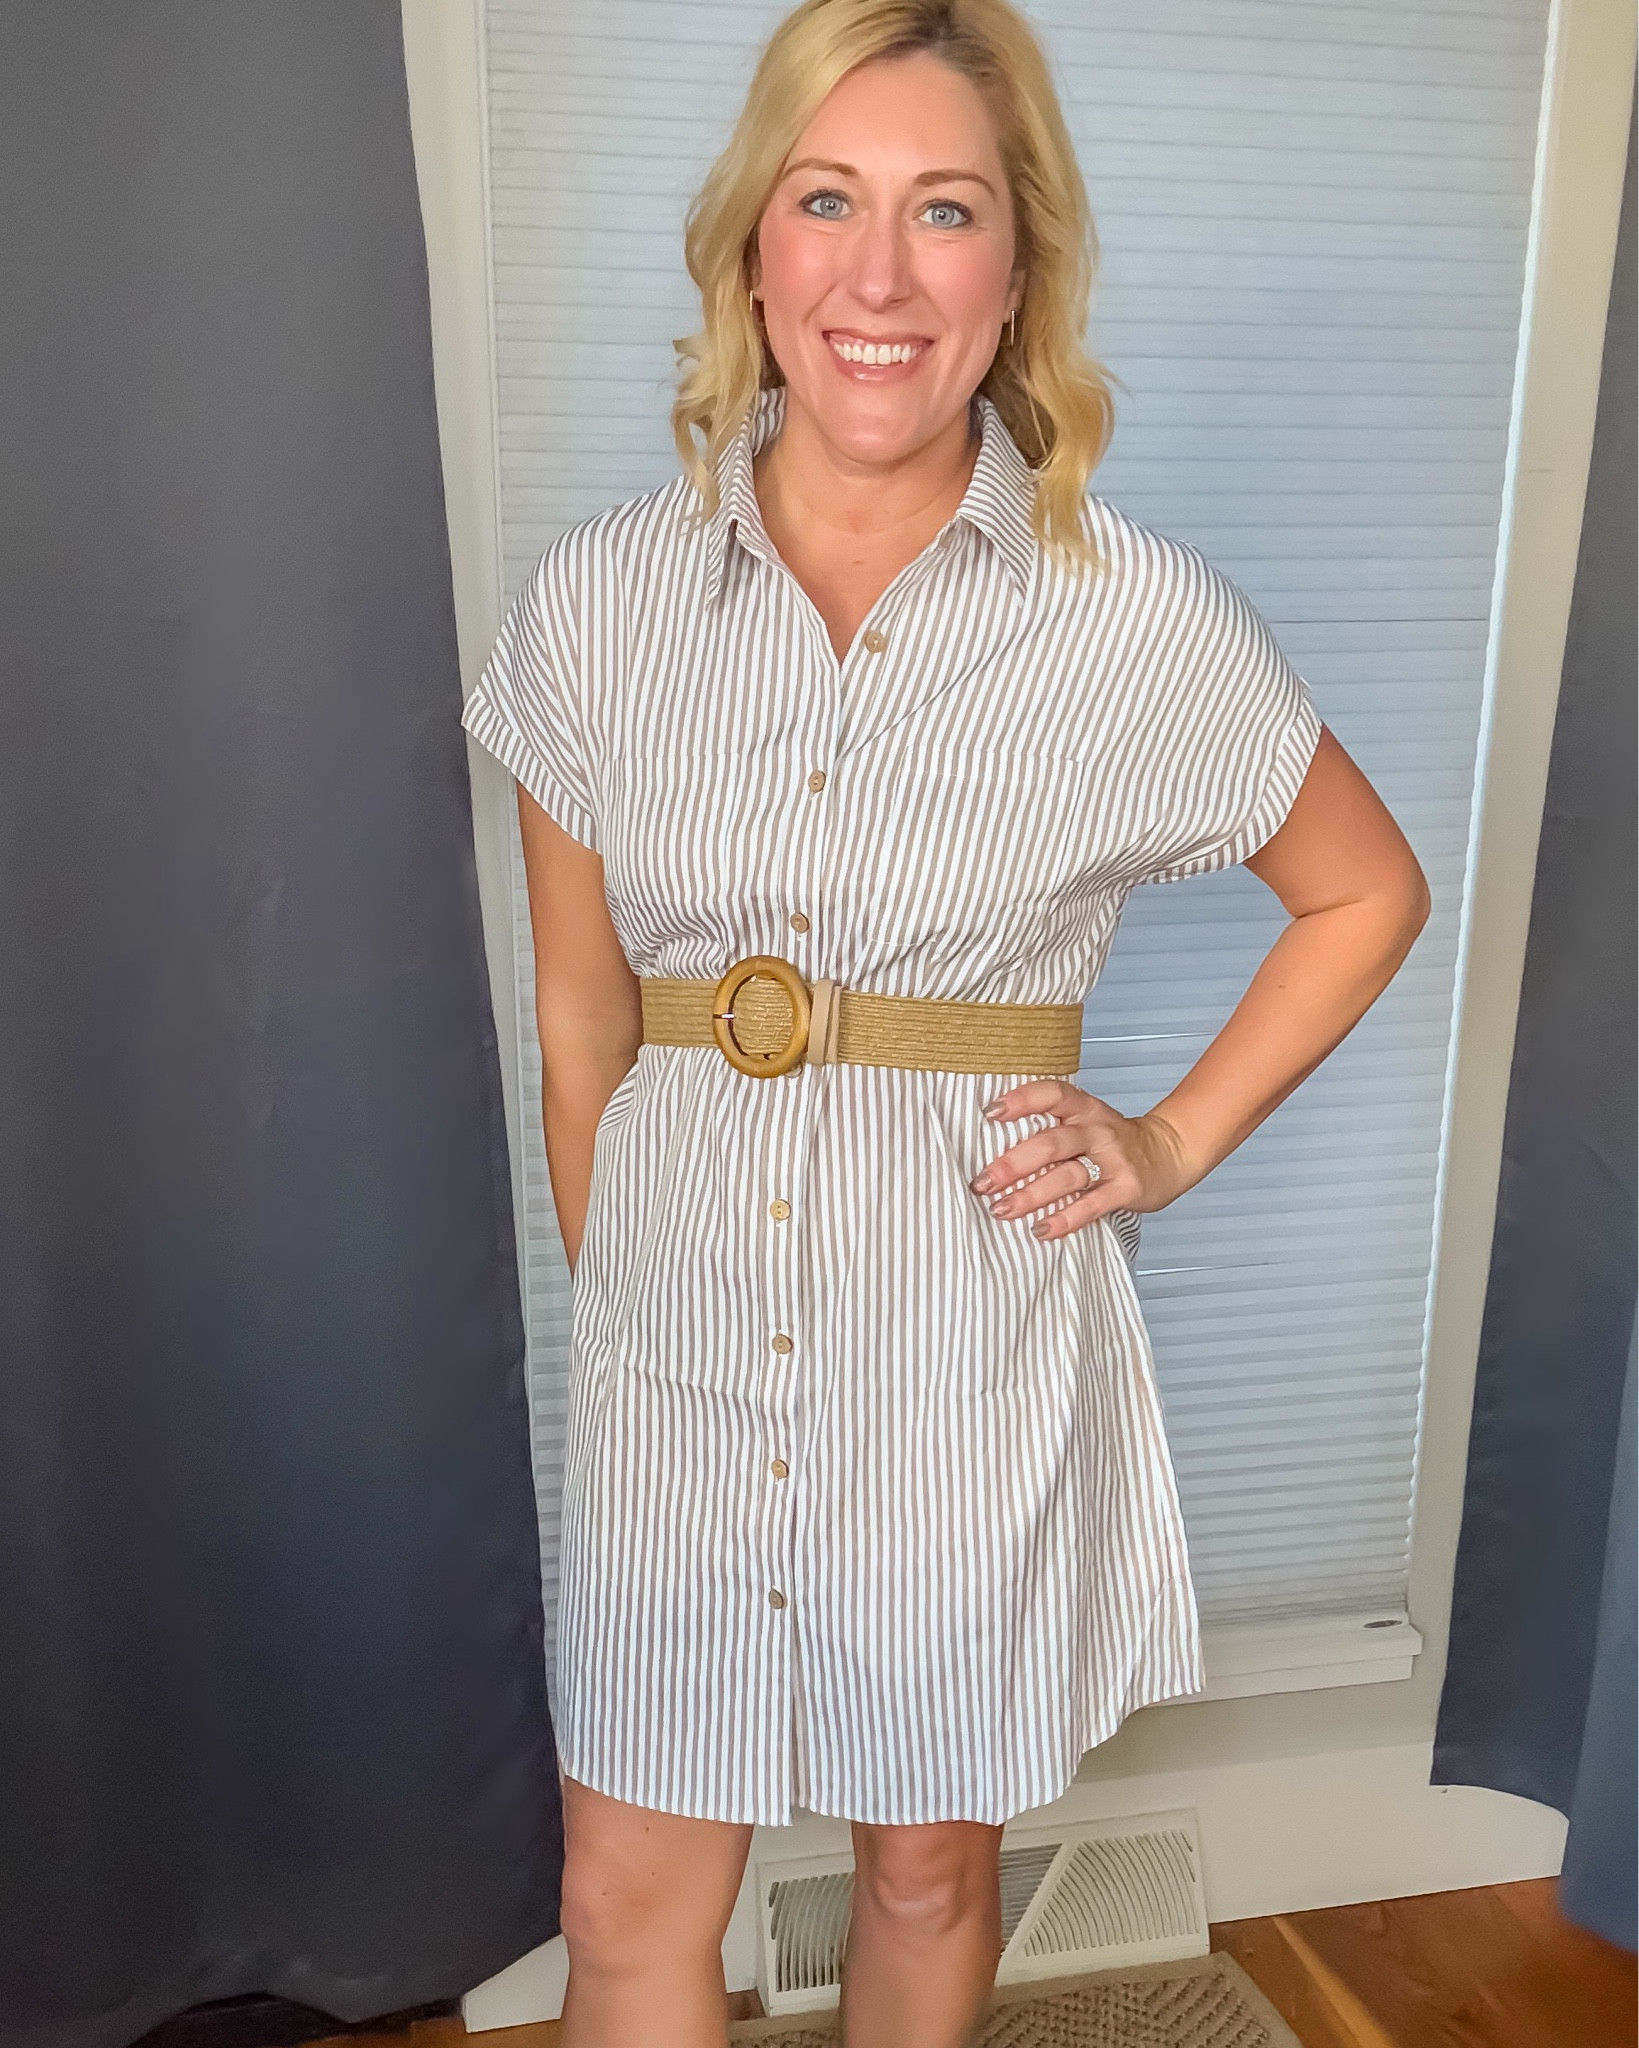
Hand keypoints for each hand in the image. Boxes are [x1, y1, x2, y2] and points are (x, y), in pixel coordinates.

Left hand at [969, 1080, 1197, 1241]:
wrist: (1168, 1153)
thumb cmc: (1113, 1141)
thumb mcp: (1085, 1121)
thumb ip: (1050, 1128)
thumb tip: (991, 1149)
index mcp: (1083, 1109)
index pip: (1052, 1094)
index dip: (1022, 1100)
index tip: (990, 1112)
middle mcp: (1097, 1130)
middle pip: (1051, 1143)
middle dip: (1013, 1164)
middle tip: (982, 1183)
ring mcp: (1113, 1160)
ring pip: (1067, 1176)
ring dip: (1031, 1195)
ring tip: (1002, 1209)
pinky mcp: (1125, 1189)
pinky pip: (1091, 1205)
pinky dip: (1065, 1219)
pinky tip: (1041, 1230)